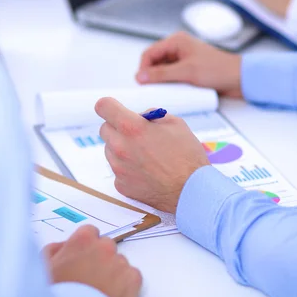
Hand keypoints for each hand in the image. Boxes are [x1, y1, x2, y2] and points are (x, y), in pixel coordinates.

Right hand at [44, 226, 141, 296]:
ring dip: (112, 272)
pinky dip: (125, 285)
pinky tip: (112, 296)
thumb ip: (54, 250)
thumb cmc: (58, 294)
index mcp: (83, 240)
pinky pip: (132, 277)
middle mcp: (105, 247)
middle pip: (106, 247)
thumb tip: (62, 246)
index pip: (90, 232)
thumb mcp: (44, 267)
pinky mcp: (134, 280)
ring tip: (100, 291)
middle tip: (89, 277)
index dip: (85, 247)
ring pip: (119, 263)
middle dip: (100, 258)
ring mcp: (121, 263)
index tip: (81, 259)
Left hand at [95, 97, 210, 213]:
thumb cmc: (187, 156)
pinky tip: (146, 171)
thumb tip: (140, 117)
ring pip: (110, 150)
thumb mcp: (175, 123)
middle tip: (136, 134)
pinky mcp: (121, 185)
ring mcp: (118, 168)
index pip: (104, 106)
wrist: (192, 191)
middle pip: (104, 129)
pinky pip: (117, 170)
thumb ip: (152, 116)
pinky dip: (127, 168)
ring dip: (122, 149)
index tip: (113, 109)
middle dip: (117, 128)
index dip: (109, 106)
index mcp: (132, 128)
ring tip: (146, 156)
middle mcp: (120, 147)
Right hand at [135, 32, 242, 97]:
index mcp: (176, 41)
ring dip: (161, 82)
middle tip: (152, 90)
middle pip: (154, 63)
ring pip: (163, 72)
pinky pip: (172, 78)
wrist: (239, 79)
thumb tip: (140, 77)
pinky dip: (170, 85)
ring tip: (164, 92)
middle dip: (151, 76)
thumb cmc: (217, 70)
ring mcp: (183, 60)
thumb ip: (162, 74)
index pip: (149, 54)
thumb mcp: (187, 72)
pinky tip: (173, 93)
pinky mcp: (189, 71)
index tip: (143, 84)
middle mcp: (178, 48)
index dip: (143, 69)